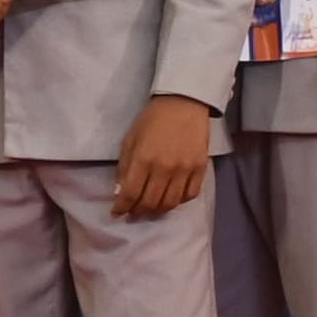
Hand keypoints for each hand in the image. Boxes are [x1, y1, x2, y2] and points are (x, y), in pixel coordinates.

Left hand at [110, 94, 215, 220]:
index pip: (130, 193)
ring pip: (170, 203)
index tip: (116, 213)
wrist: (183, 103)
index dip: (122, 207)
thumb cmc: (152, 119)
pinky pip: (190, 195)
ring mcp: (184, 169)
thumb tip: (120, 192)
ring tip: (150, 210)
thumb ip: (124, 166)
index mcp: (144, 159)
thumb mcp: (130, 139)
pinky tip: (171, 200)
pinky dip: (179, 202)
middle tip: (133, 213)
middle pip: (150, 202)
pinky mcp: (200, 168)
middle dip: (138, 212)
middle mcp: (164, 168)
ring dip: (157, 211)